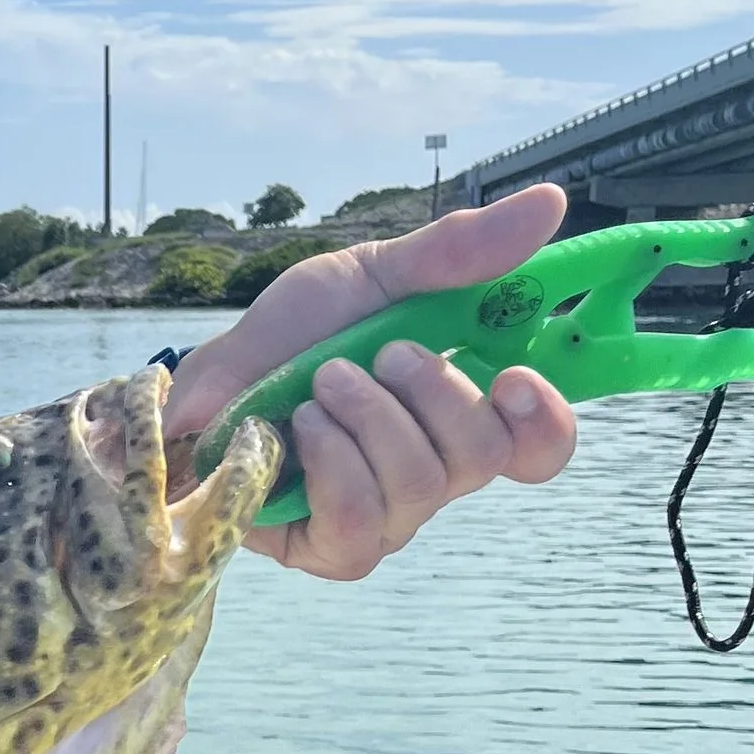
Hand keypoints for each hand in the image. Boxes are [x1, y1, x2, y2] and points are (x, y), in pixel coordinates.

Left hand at [163, 181, 579, 579]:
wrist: (203, 379)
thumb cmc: (291, 338)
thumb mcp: (370, 277)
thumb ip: (454, 252)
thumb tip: (550, 203)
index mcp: (456, 412)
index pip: (538, 447)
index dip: (545, 421)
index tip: (517, 376)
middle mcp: (433, 473)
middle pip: (483, 456)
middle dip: (432, 391)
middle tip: (380, 354)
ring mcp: (385, 518)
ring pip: (422, 486)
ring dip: (370, 418)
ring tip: (322, 385)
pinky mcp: (330, 550)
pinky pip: (358, 522)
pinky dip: (332, 462)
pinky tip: (300, 429)